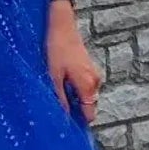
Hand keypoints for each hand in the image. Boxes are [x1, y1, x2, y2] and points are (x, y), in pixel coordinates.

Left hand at [46, 3, 103, 125]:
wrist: (62, 25)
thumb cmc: (56, 49)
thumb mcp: (53, 76)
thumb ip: (60, 98)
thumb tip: (63, 117)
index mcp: (87, 85)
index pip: (90, 115)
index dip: (77, 121)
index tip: (64, 124)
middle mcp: (95, 81)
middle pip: (88, 106)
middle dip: (75, 109)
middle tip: (57, 106)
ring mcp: (94, 74)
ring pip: (86, 95)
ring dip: (73, 98)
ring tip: (57, 91)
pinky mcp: (89, 68)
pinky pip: (84, 86)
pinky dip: (74, 88)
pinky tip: (61, 81)